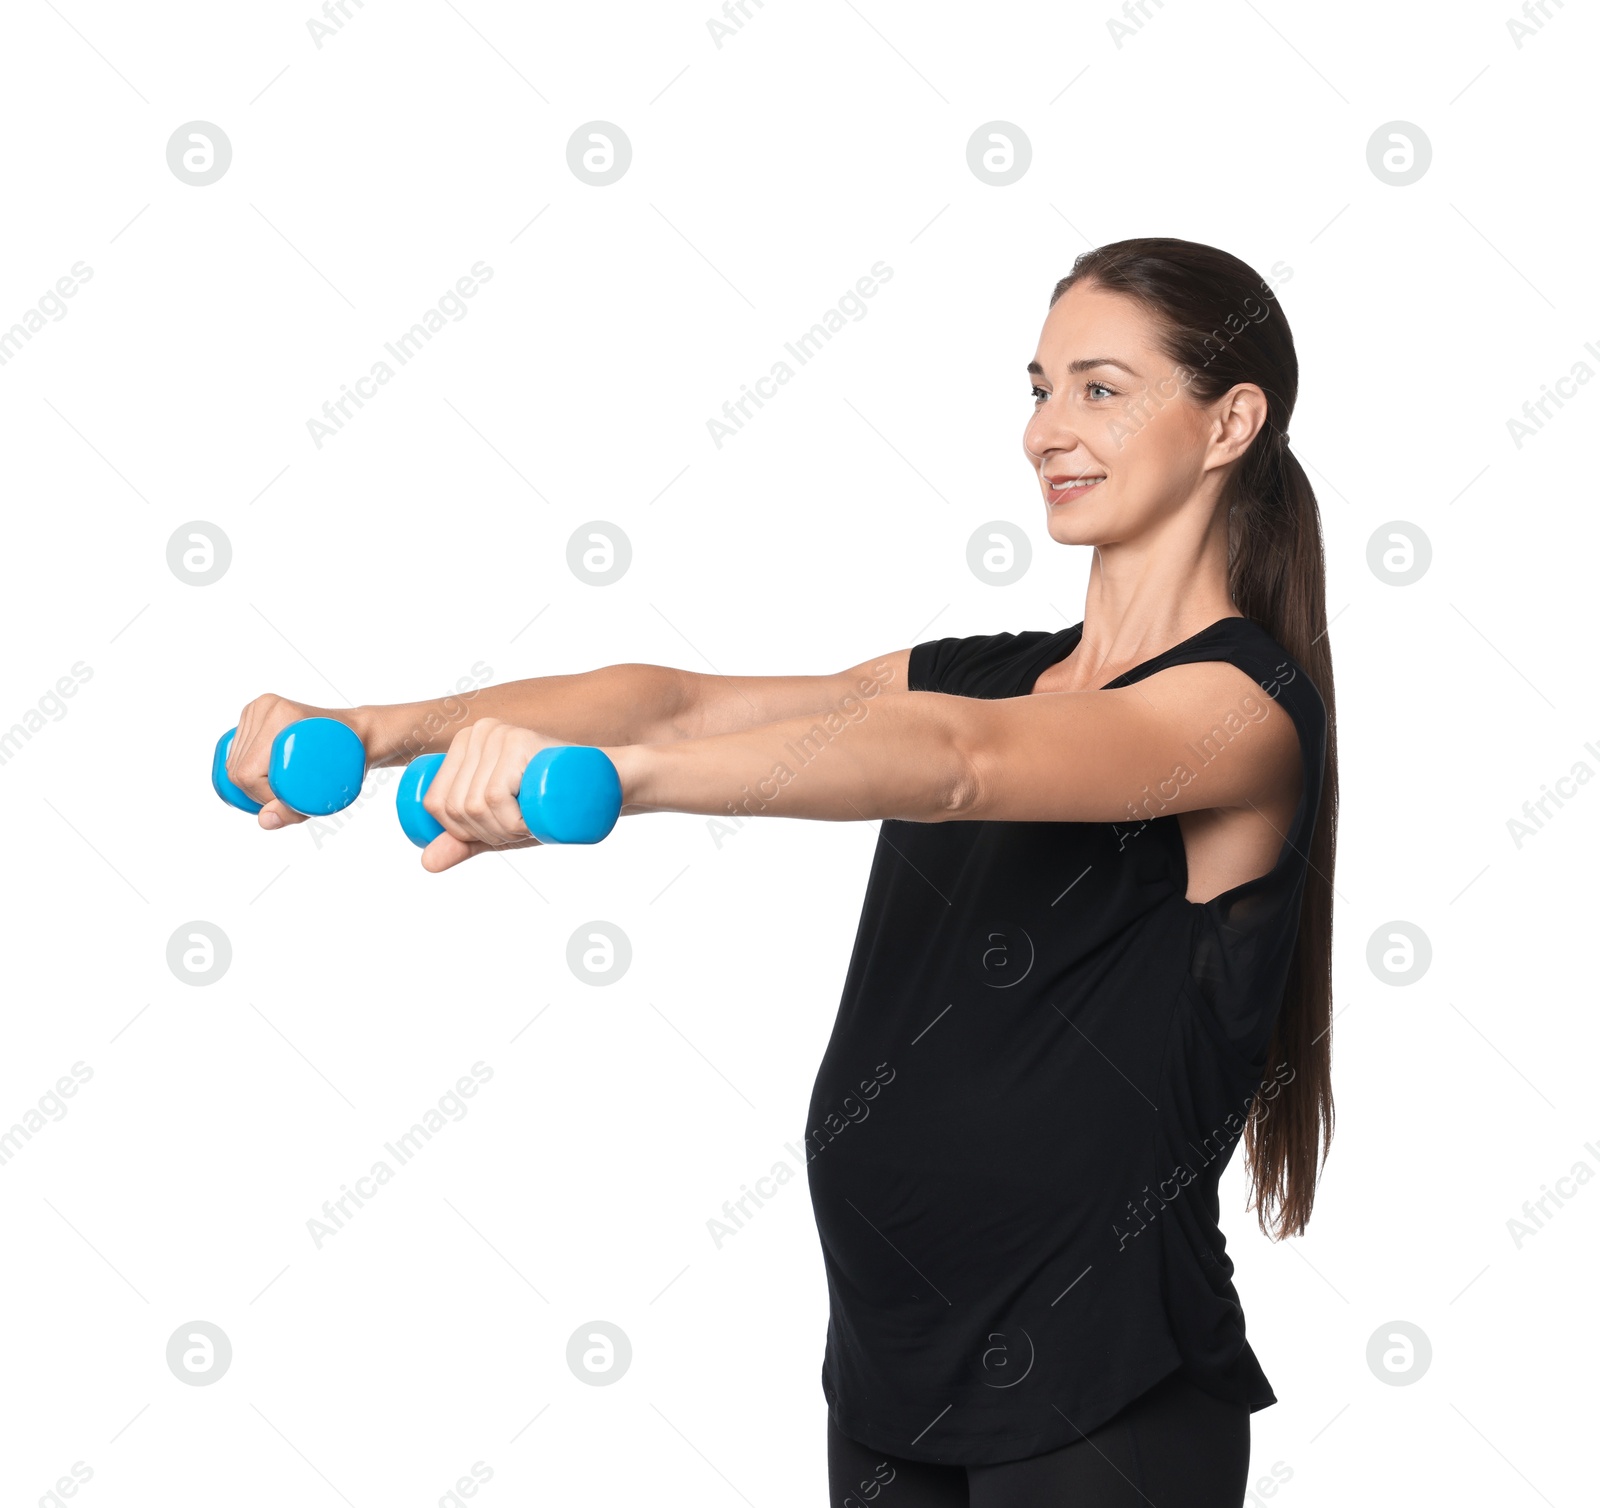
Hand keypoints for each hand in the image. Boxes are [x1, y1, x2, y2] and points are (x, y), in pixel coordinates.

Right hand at [226, 693, 356, 829]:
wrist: (359, 735)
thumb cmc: (349, 762)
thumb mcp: (327, 793)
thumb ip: (292, 811)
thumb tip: (263, 821)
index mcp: (282, 716)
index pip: (247, 772)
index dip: (261, 796)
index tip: (286, 802)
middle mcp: (267, 707)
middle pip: (237, 766)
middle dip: (256, 791)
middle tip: (285, 796)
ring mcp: (259, 707)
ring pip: (233, 759)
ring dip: (250, 781)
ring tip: (278, 786)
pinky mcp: (255, 712)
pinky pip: (236, 748)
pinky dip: (244, 766)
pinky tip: (260, 774)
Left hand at [419, 718, 562, 872]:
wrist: (602, 784)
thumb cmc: (549, 803)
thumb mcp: (499, 824)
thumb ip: (462, 841)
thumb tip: (426, 863)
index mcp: (463, 744)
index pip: (435, 802)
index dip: (460, 833)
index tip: (497, 832)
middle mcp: (477, 732)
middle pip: (454, 805)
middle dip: (486, 835)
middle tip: (519, 831)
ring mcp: (498, 734)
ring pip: (473, 804)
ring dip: (502, 831)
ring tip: (529, 825)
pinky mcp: (519, 741)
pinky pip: (494, 796)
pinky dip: (510, 823)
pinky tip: (530, 822)